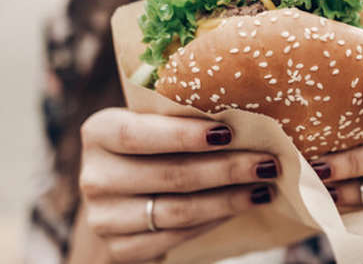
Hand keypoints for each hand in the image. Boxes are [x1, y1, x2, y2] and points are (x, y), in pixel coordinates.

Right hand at [78, 109, 279, 262]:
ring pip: (178, 210)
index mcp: (99, 132)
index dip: (184, 135)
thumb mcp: (151, 125)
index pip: (139, 133)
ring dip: (228, 199)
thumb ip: (181, 118)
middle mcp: (94, 176)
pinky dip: (215, 220)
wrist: (119, 199)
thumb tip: (245, 113)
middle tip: (268, 162)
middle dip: (226, 169)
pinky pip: (177, 235)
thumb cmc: (148, 149)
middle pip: (169, 174)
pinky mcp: (120, 248)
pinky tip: (241, 206)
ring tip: (264, 186)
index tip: (229, 132)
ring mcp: (104, 217)